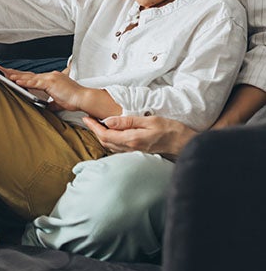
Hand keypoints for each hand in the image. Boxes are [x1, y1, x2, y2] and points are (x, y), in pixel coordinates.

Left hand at [0, 67, 81, 110]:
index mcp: (49, 79)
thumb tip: (47, 107)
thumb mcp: (59, 102)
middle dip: (12, 72)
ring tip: (3, 74)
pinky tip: (16, 81)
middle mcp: (48, 76)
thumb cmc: (74, 99)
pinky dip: (25, 81)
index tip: (9, 74)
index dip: (19, 75)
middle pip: (27, 74)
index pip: (31, 77)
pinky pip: (35, 82)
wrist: (84, 98)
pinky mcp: (51, 82)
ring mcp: (49, 78)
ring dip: (15, 75)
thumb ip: (51, 103)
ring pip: (28, 76)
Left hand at [82, 114, 196, 158]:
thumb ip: (127, 121)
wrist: (185, 145)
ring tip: (96, 124)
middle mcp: (131, 149)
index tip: (85, 117)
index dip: (93, 126)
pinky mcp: (138, 153)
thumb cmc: (170, 129)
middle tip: (88, 119)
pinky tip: (111, 133)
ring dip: (101, 136)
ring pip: (110, 146)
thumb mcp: (149, 120)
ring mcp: (134, 153)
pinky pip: (118, 148)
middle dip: (94, 130)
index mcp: (132, 140)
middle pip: (105, 142)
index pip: (105, 134)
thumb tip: (107, 120)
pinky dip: (110, 140)